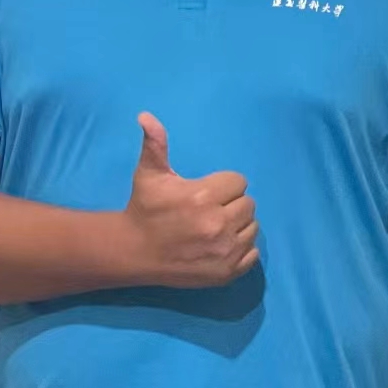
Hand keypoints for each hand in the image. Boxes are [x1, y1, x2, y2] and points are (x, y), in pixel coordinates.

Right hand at [121, 113, 259, 287]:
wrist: (134, 252)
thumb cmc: (144, 209)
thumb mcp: (149, 175)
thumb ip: (155, 144)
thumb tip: (146, 115)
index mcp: (203, 196)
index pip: (238, 182)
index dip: (224, 185)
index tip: (207, 192)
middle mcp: (218, 224)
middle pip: (249, 204)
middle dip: (232, 204)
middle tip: (211, 210)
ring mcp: (225, 250)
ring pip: (253, 228)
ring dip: (239, 225)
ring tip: (216, 227)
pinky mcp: (227, 272)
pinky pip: (253, 253)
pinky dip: (242, 248)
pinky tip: (221, 245)